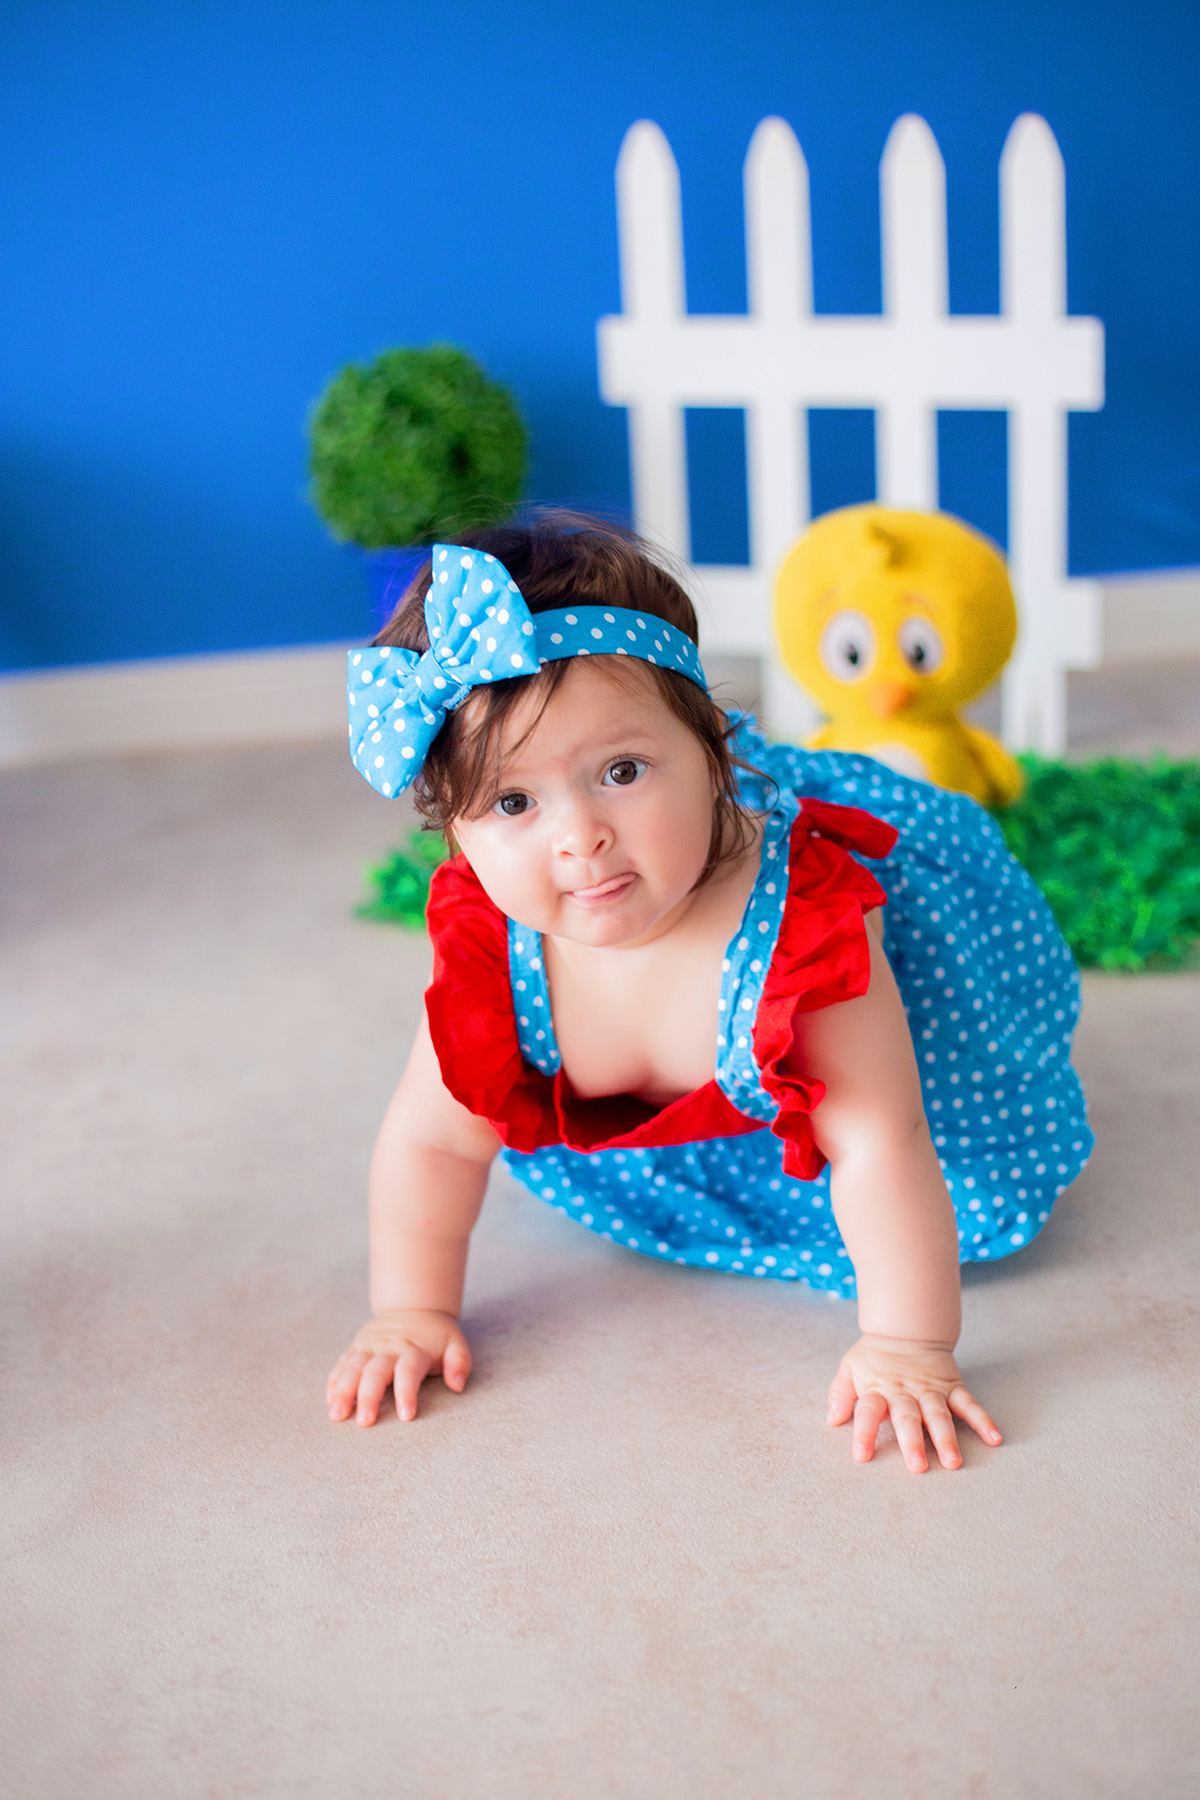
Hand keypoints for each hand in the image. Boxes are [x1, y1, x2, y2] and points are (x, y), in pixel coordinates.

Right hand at [326, 1309, 471, 1425]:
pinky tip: (330, 1400)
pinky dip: (335, 1380)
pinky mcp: (357, 1347)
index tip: (406, 1416)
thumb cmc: (436, 1335)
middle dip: (369, 1396)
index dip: (407, 1392)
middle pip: (376, 1371)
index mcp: (414, 1349)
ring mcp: (370, 1346)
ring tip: (337, 1415)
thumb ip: (459, 1362)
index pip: (409, 1371)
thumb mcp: (455, 1343)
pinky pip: (343, 1363)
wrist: (414, 1306)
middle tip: (365, 1421)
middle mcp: (389, 1347)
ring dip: (343, 1391)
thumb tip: (457, 1386)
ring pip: (353, 1367)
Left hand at [826, 1334, 1001, 1472]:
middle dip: (912, 1443)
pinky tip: (993, 1438)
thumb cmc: (875, 1356)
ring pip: (939, 1415)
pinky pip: (969, 1404)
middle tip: (917, 1467)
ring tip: (953, 1462)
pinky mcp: (952, 1387)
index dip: (864, 1432)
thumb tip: (832, 1420)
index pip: (869, 1412)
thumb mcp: (850, 1368)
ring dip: (946, 1438)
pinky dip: (982, 1420)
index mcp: (878, 1389)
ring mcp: (931, 1390)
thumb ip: (840, 1393)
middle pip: (908, 1418)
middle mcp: (905, 1392)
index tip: (862, 1456)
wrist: (906, 1328)